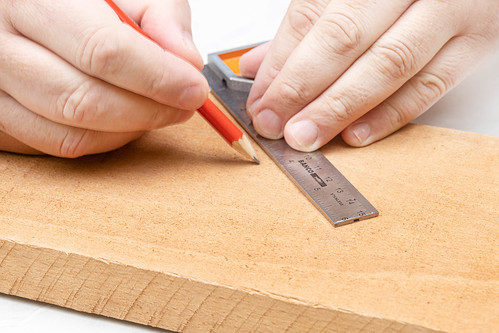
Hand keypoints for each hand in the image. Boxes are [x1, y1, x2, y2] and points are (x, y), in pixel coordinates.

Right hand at [0, 0, 207, 156]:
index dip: (157, 78)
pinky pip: (57, 144)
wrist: (32, 6)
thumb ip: (160, 17)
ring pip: (71, 132)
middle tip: (182, 105)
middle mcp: (1, 45)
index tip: (192, 89)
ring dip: (128, 130)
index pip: (103, 52)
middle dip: (148, 112)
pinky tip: (124, 119)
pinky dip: (102, 139)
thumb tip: (187, 62)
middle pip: (85, 101)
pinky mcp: (1, 116)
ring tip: (156, 109)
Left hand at [240, 0, 498, 150]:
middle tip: (272, 123)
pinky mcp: (477, 41)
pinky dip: (389, 114)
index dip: (279, 63)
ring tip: (304, 135)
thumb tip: (260, 65)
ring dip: (338, 108)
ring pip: (386, 65)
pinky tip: (354, 134)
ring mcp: (448, 10)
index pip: (310, 16)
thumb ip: (308, 28)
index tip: (258, 100)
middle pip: (343, 38)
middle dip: (300, 87)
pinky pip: (430, 85)